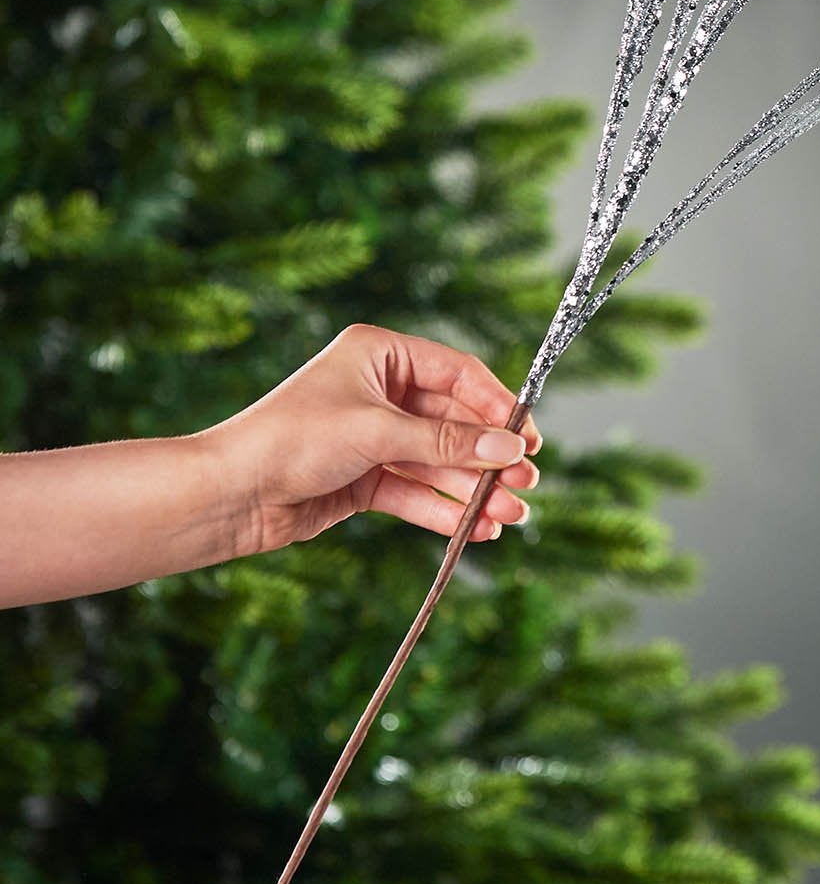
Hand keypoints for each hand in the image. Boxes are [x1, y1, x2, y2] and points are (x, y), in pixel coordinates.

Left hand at [210, 323, 541, 556]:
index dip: (497, 405)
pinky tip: (475, 529)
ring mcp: (372, 437)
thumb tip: (510, 448)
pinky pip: (414, 491)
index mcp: (380, 354)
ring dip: (473, 489)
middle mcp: (379, 390)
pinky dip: (444, 510)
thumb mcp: (378, 433)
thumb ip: (448, 443)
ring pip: (437, 463)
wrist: (227, 495)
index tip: (529, 437)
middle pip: (452, 422)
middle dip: (489, 456)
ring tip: (510, 516)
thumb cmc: (292, 439)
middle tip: (526, 483)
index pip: (457, 373)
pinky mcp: (363, 479)